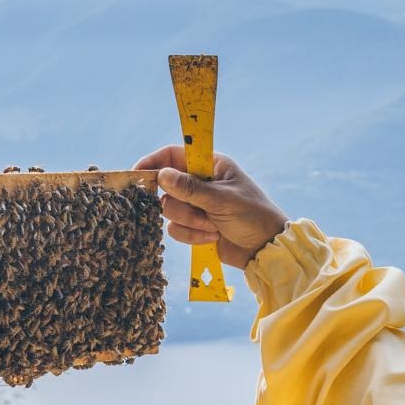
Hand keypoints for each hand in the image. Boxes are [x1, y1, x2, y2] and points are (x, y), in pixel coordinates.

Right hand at [133, 146, 287, 269]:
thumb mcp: (222, 199)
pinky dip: (192, 235)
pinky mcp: (194, 226)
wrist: (266, 249)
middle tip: (201, 212)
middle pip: (167, 187)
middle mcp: (200, 182)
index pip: (173, 155)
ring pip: (170, 210)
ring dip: (190, 222)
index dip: (154, 162)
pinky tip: (212, 237)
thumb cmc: (252, 216)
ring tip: (213, 227)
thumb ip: (191, 188)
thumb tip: (161, 174)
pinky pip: (176, 229)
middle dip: (182, 204)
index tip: (139, 173)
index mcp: (210, 165)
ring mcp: (196, 205)